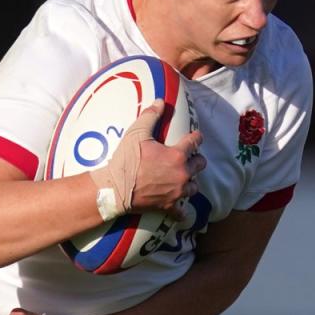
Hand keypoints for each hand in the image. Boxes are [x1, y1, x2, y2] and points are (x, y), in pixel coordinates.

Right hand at [92, 104, 203, 222]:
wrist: (115, 189)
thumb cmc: (126, 161)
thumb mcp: (137, 134)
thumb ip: (150, 116)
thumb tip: (160, 101)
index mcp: (177, 155)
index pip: (195, 142)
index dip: (196, 137)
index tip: (196, 136)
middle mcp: (181, 174)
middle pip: (200, 165)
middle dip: (196, 161)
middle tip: (190, 159)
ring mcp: (176, 192)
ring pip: (194, 187)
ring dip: (190, 182)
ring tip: (184, 180)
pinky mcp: (168, 206)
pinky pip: (181, 212)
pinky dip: (181, 211)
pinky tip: (180, 210)